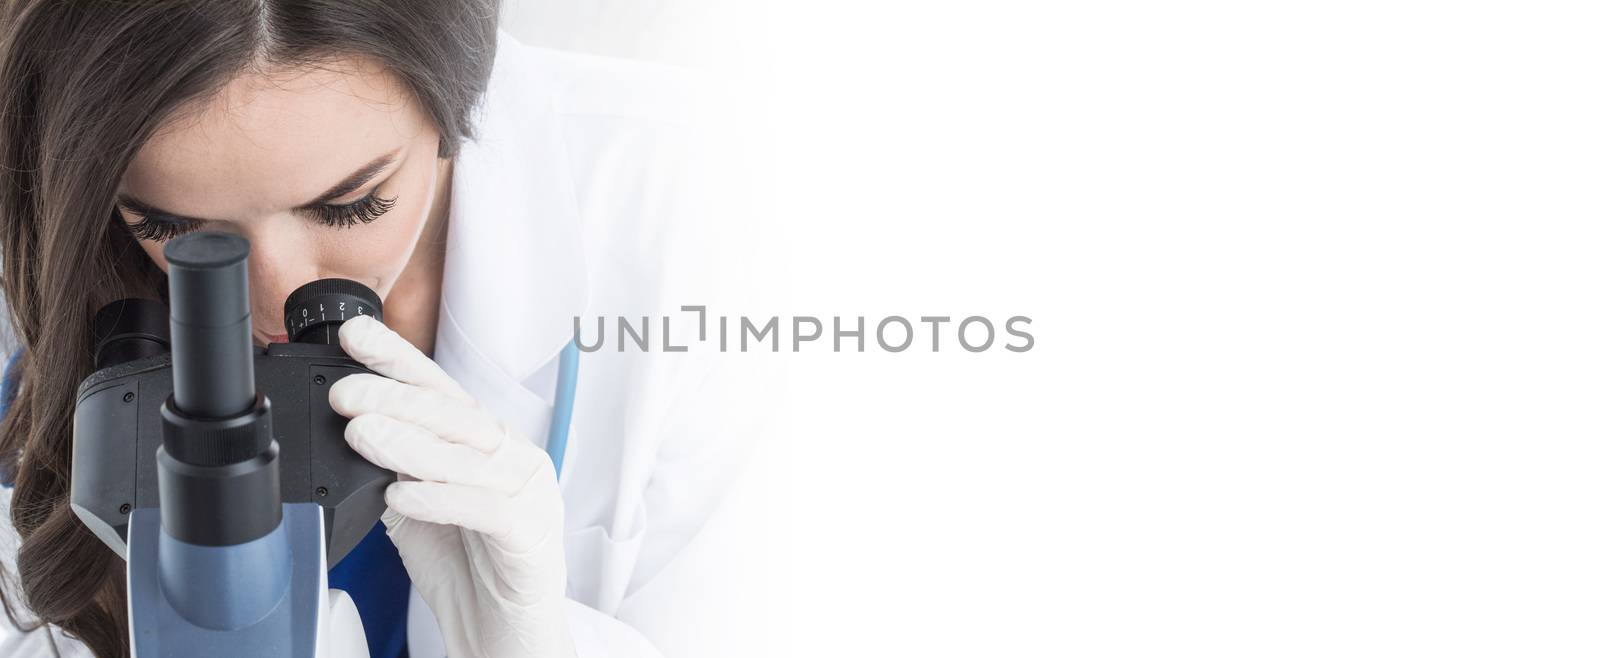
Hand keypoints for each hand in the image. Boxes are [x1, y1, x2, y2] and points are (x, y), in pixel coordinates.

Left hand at [329, 315, 574, 657]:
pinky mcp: (532, 537)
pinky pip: (486, 509)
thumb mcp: (418, 507)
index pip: (439, 390)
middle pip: (456, 416)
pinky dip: (441, 498)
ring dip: (410, 443)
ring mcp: (529, 495)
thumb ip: (396, 469)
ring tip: (362, 435)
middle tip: (345, 395)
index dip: (398, 359)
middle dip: (396, 398)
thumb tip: (348, 429)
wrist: (506, 637)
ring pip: (470, 457)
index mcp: (487, 444)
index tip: (354, 338)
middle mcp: (513, 460)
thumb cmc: (469, 568)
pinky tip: (403, 494)